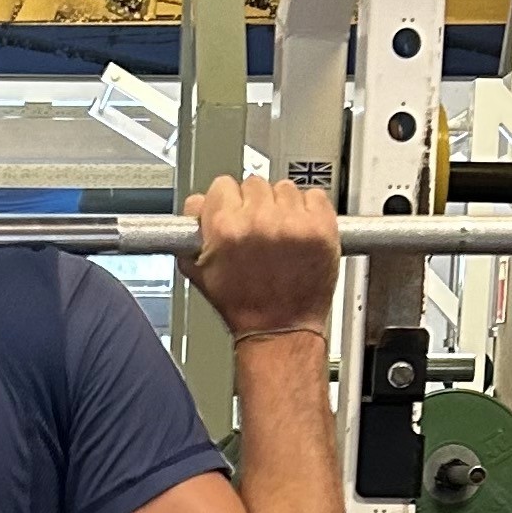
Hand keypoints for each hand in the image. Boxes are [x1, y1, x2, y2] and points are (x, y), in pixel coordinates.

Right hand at [182, 175, 340, 339]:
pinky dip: (310, 209)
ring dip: (283, 206)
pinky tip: (301, 230)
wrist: (281, 328)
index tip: (233, 212)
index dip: (227, 201)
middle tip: (258, 229)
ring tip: (281, 233)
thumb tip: (196, 204)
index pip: (223, 185)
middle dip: (255, 204)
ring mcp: (293, 223)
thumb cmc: (243, 306)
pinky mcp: (322, 227)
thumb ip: (189, 232)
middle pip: (255, 183)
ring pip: (285, 188)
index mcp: (226, 228)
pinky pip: (315, 196)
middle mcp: (259, 221)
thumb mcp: (199, 272)